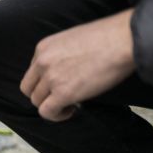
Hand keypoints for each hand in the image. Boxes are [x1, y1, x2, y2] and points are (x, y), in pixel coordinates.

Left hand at [20, 9, 135, 120]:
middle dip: (43, 95)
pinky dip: (56, 115)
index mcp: (43, 47)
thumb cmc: (108, 36)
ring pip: (37, 101)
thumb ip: (61, 54)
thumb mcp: (73, 39)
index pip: (32, 72)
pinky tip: (71, 110)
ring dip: (52, 105)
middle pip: (29, 89)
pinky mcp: (63, 93)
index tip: (60, 83)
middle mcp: (42, 62)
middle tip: (62, 96)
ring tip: (71, 103)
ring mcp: (51, 78)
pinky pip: (47, 112)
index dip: (44, 82)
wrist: (124, 39)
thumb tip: (64, 70)